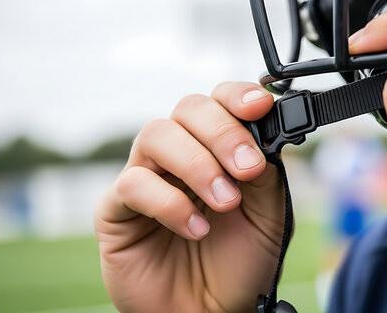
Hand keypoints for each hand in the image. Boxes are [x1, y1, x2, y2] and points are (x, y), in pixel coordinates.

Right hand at [94, 82, 283, 311]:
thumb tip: (264, 134)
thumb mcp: (269, 217)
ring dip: (197, 165)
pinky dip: (168, 203)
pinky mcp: (117, 210)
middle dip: (222, 132)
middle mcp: (181, 156)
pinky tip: (195, 229)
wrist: (212, 312)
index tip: (261, 107)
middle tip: (247, 169)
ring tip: (224, 203)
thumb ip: (267, 173)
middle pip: (188, 109)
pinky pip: (132, 184)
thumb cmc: (239, 263)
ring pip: (157, 135)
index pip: (220, 102)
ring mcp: (148, 178)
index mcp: (217, 149)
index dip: (238, 96)